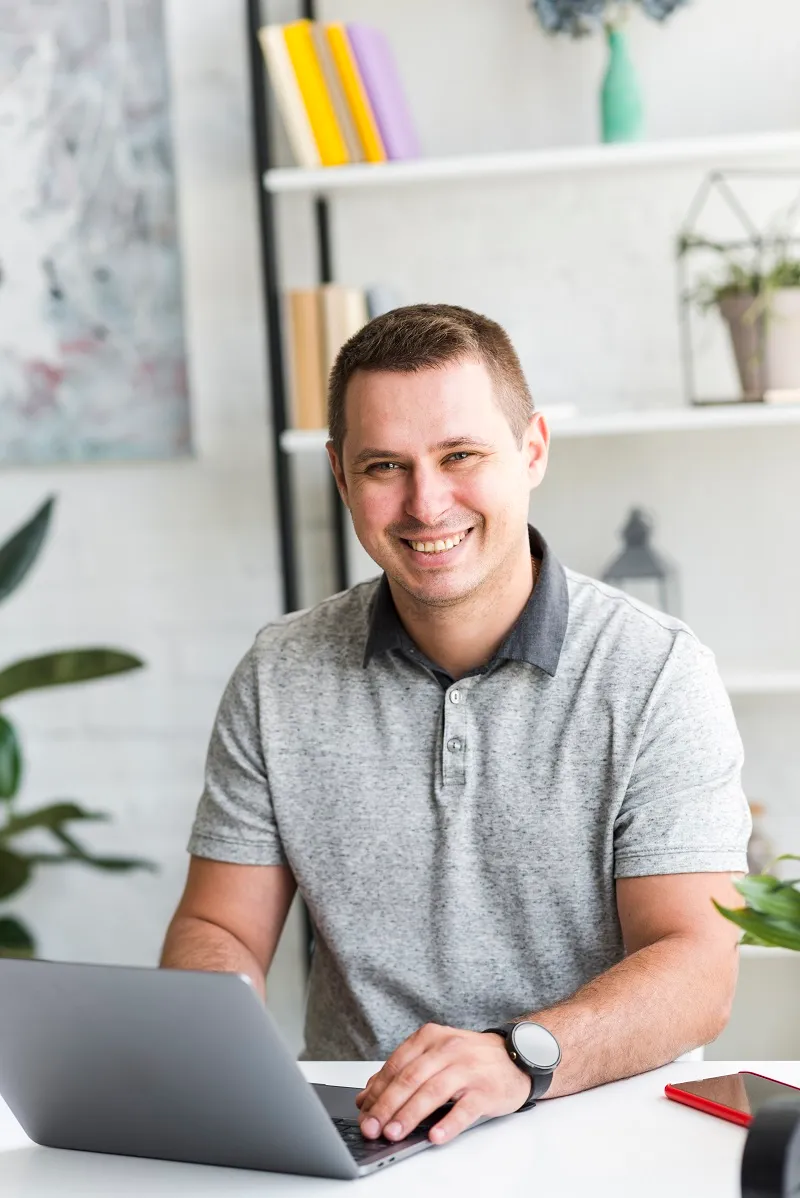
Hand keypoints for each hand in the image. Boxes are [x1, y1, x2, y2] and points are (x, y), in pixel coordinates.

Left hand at [355, 1023, 530, 1145]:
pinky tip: (435, 1136)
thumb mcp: (435, 1056)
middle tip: (372, 1128)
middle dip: (387, 1106)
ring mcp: (468, 1068)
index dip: (377, 1091)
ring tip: (394, 1134)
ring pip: (433, 1092)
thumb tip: (366, 1098)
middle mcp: (448, 1049)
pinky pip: (465, 1108)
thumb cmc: (470, 1059)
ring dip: (410, 1115)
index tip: (364, 1113)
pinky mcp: (486, 1089)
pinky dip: (448, 1123)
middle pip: (410, 1079)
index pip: (396, 1065)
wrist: (516, 1056)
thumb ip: (402, 1073)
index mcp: (430, 1038)